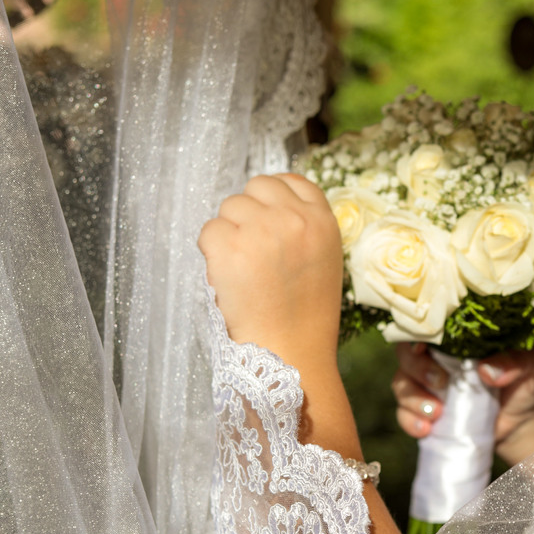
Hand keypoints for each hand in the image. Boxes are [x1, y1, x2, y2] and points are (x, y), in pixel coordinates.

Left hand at [199, 174, 342, 369]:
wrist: (291, 352)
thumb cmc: (306, 316)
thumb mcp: (324, 260)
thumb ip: (304, 228)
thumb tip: (270, 209)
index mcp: (323, 221)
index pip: (291, 180)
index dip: (274, 195)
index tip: (266, 217)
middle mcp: (294, 218)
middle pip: (255, 187)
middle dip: (248, 213)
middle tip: (251, 249)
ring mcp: (261, 230)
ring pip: (229, 207)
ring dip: (229, 232)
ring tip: (242, 267)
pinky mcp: (230, 247)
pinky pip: (209, 230)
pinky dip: (211, 251)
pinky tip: (227, 276)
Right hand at [393, 344, 533, 465]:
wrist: (527, 419)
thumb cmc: (528, 379)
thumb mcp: (529, 365)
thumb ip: (513, 362)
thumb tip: (488, 371)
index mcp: (458, 335)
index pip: (428, 324)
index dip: (418, 333)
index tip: (424, 347)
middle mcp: (437, 356)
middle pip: (407, 352)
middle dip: (417, 368)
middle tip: (440, 383)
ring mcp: (428, 385)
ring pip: (402, 383)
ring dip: (412, 398)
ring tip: (435, 413)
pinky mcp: (426, 411)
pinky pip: (404, 413)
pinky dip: (409, 421)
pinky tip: (426, 429)